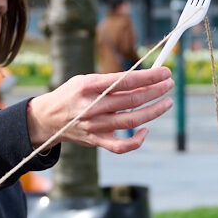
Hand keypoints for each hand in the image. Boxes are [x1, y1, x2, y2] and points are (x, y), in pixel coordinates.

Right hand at [26, 66, 172, 153]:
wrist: (47, 119)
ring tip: (167, 102)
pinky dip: (137, 140)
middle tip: (169, 84)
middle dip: (156, 91)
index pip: (125, 80)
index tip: (165, 72)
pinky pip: (121, 146)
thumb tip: (142, 81)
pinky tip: (146, 129)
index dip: (149, 77)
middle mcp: (92, 107)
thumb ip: (110, 82)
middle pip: (132, 100)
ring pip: (132, 121)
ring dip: (153, 111)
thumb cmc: (70, 95)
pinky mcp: (96, 141)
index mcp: (88, 87)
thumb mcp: (85, 81)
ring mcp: (94, 126)